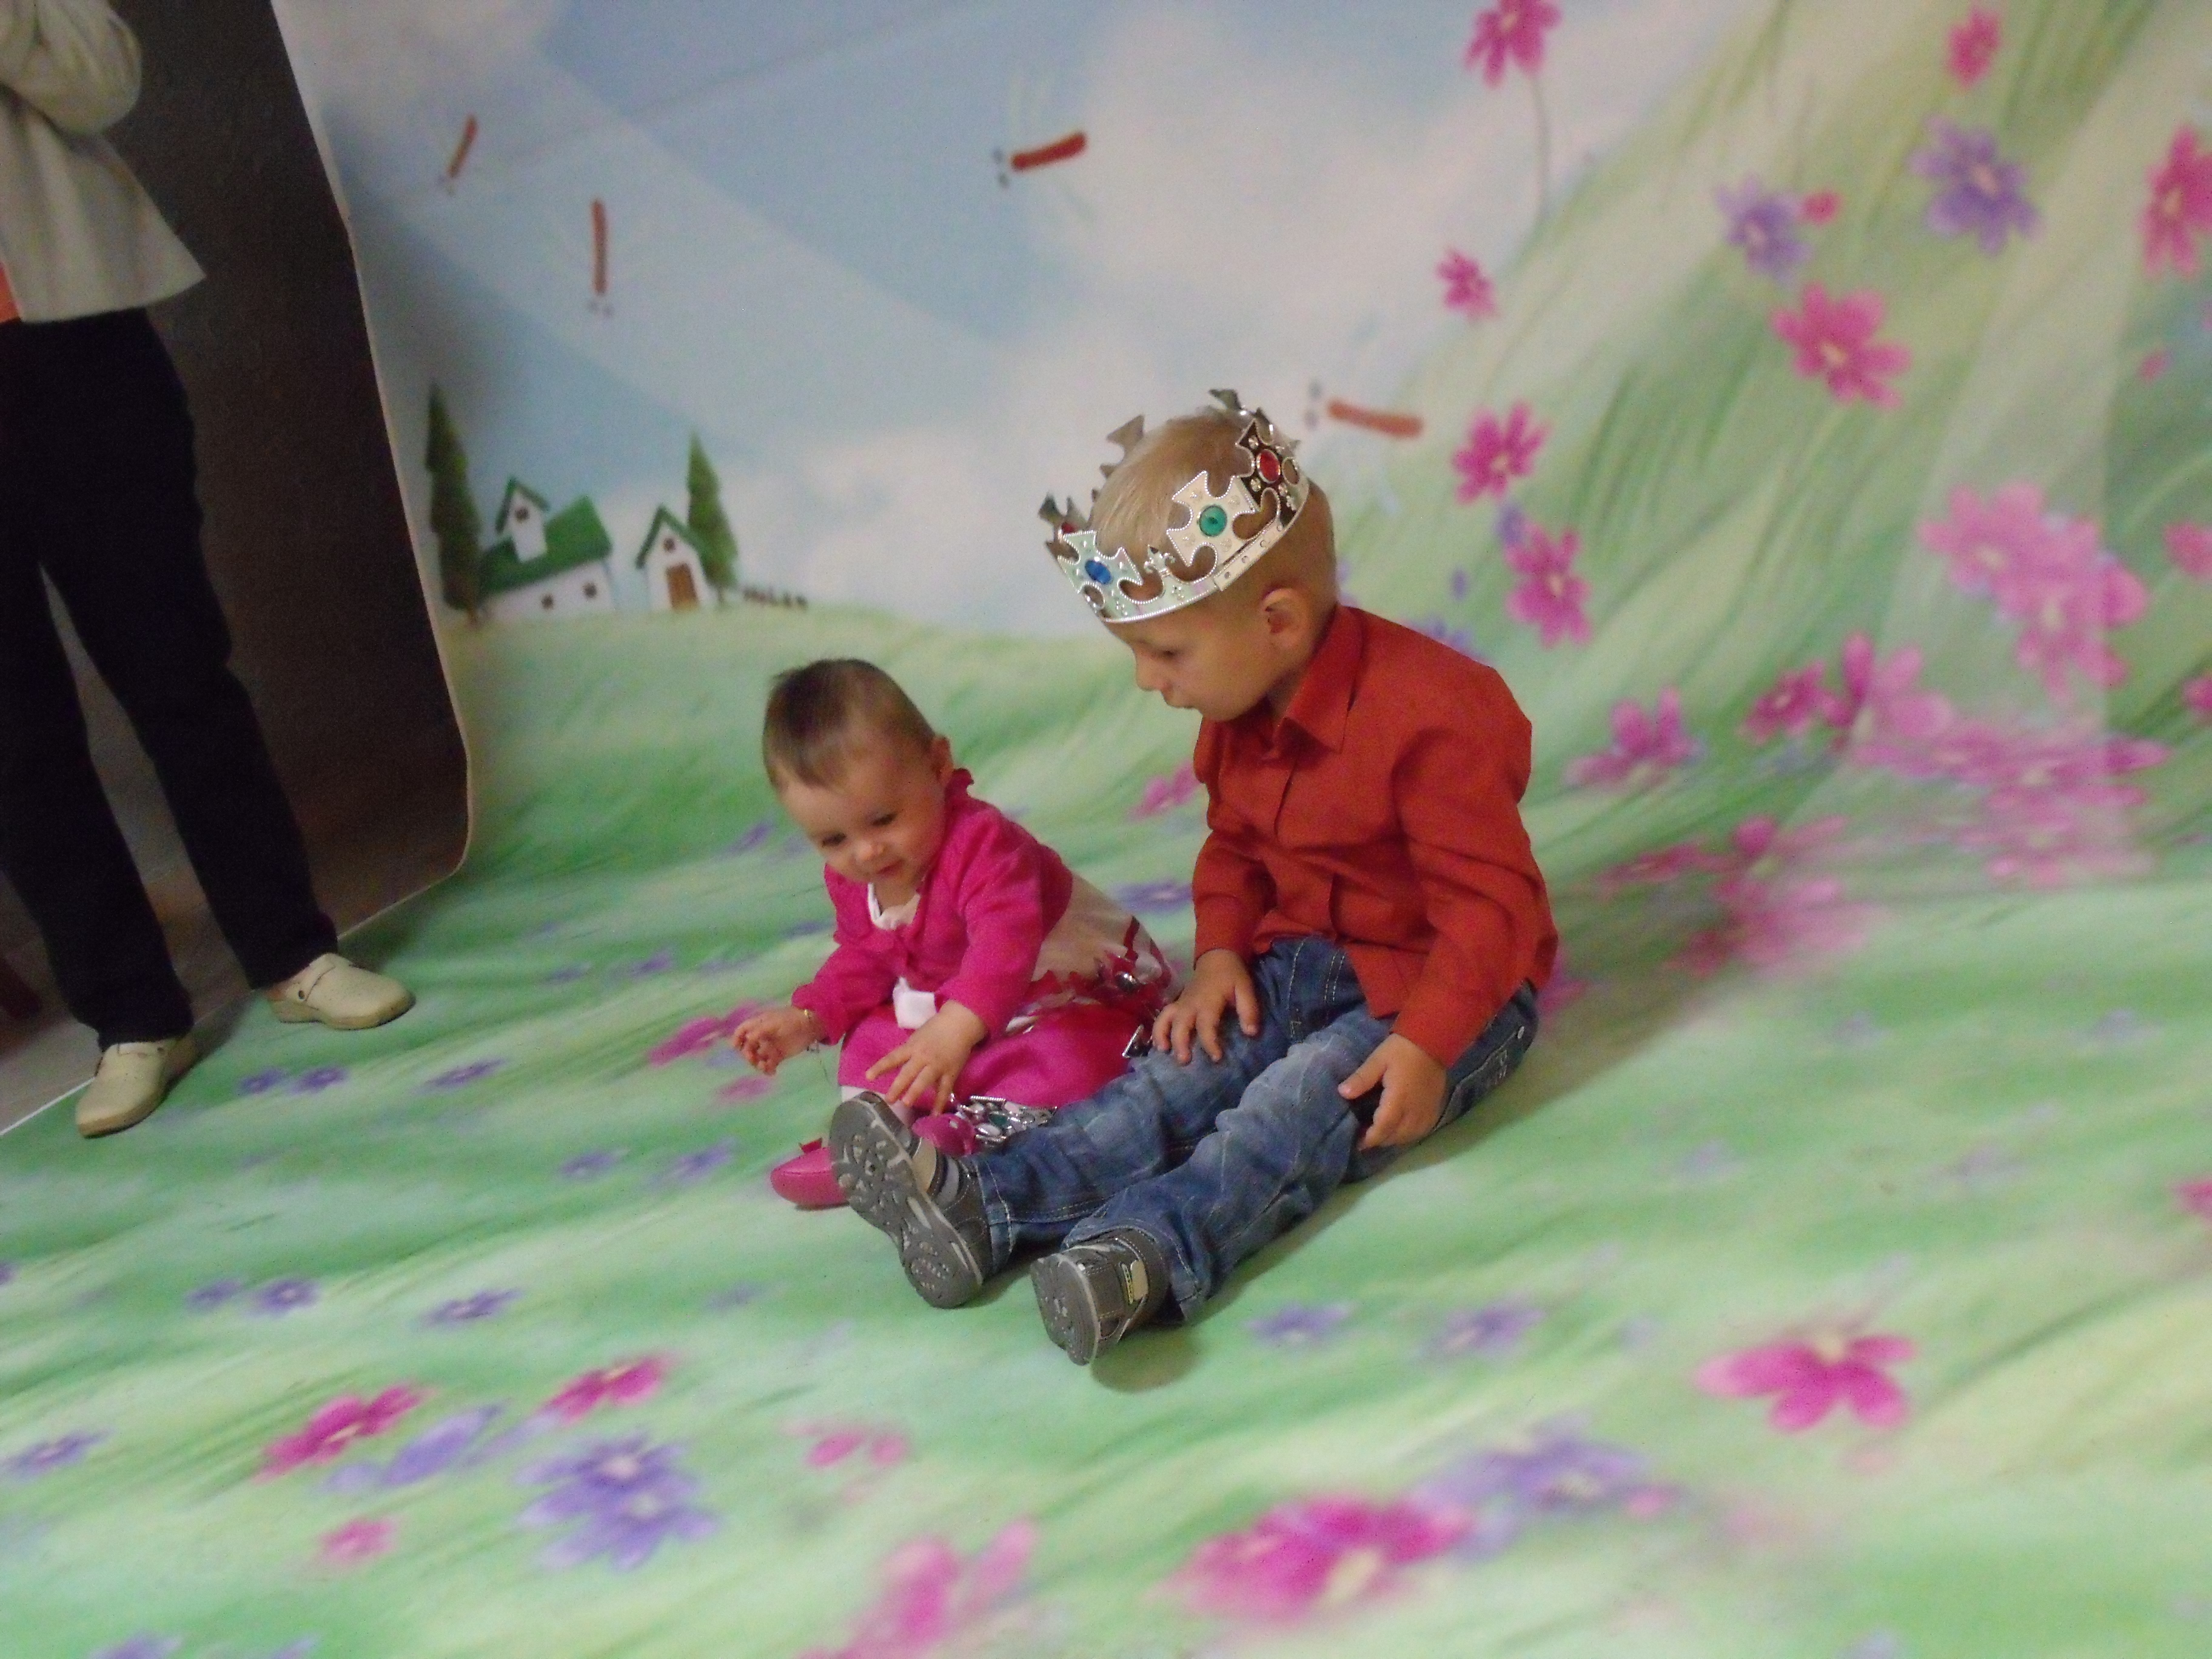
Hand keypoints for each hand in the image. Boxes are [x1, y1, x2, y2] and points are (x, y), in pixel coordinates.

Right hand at [731, 1006, 817, 1073]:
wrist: (809, 1025)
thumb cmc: (790, 1020)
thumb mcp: (773, 1022)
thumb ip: (760, 1031)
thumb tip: (747, 1039)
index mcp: (758, 1025)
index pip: (742, 1031)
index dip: (736, 1038)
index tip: (735, 1047)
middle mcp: (761, 1037)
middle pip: (748, 1048)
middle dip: (748, 1055)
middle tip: (753, 1059)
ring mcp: (769, 1047)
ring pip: (757, 1058)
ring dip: (757, 1064)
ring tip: (765, 1067)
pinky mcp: (778, 1056)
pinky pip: (768, 1065)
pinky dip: (768, 1070)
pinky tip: (772, 1072)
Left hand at [865, 1001, 986, 1111]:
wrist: (959, 1023)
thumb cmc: (935, 1029)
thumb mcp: (917, 1037)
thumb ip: (908, 1052)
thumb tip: (897, 1067)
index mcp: (912, 1047)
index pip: (893, 1058)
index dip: (880, 1067)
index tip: (868, 1077)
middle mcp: (923, 1057)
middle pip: (908, 1073)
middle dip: (897, 1086)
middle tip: (889, 1100)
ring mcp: (937, 1065)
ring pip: (924, 1080)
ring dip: (915, 1092)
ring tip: (906, 1104)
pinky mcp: (950, 1072)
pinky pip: (944, 1089)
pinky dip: (940, 1102)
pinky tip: (935, 1114)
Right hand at [1152, 949, 1259, 1063]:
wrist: (1216, 957)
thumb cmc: (1231, 975)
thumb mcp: (1245, 989)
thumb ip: (1248, 1010)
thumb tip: (1250, 1033)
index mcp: (1208, 1001)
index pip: (1206, 1025)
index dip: (1210, 1043)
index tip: (1217, 1058)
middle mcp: (1190, 1004)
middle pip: (1180, 1025)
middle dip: (1181, 1043)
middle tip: (1185, 1061)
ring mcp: (1181, 1003)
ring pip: (1165, 1019)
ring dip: (1162, 1035)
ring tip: (1164, 1051)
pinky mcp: (1177, 1004)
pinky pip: (1163, 1016)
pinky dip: (1158, 1030)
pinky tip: (1160, 1044)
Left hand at [1340, 1033, 1447, 1150]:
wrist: (1432, 1041)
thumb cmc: (1402, 1049)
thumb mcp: (1378, 1059)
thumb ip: (1361, 1078)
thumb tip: (1342, 1093)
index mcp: (1398, 1099)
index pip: (1383, 1128)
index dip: (1370, 1139)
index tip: (1357, 1143)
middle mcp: (1414, 1111)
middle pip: (1395, 1136)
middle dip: (1380, 1140)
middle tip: (1365, 1135)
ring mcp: (1427, 1112)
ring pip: (1409, 1137)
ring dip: (1393, 1138)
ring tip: (1380, 1133)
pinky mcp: (1435, 1109)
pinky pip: (1421, 1131)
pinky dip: (1408, 1135)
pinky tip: (1399, 1129)